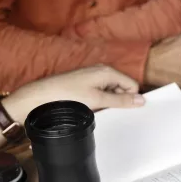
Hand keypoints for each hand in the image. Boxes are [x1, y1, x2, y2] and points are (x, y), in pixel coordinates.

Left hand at [4, 66, 143, 121]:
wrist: (39, 98)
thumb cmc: (66, 95)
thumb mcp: (98, 100)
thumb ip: (122, 100)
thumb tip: (141, 100)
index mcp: (107, 71)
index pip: (132, 85)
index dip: (130, 99)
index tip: (124, 110)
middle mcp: (101, 71)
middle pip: (123, 88)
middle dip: (120, 100)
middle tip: (107, 110)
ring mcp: (92, 77)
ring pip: (112, 92)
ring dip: (108, 102)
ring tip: (95, 108)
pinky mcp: (85, 84)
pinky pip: (101, 93)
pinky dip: (99, 102)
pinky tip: (90, 108)